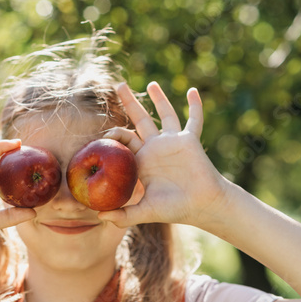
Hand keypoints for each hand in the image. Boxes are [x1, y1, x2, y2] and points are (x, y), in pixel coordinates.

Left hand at [99, 82, 230, 227]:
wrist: (202, 206)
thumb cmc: (174, 208)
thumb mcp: (145, 211)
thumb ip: (123, 215)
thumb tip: (98, 218)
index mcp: (142, 160)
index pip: (124, 140)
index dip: (113, 135)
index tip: (104, 133)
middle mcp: (155, 147)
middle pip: (139, 119)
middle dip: (129, 102)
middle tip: (118, 85)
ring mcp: (173, 142)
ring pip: (165, 114)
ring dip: (158, 98)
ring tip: (151, 83)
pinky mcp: (190, 141)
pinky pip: (194, 120)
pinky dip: (195, 106)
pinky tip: (193, 91)